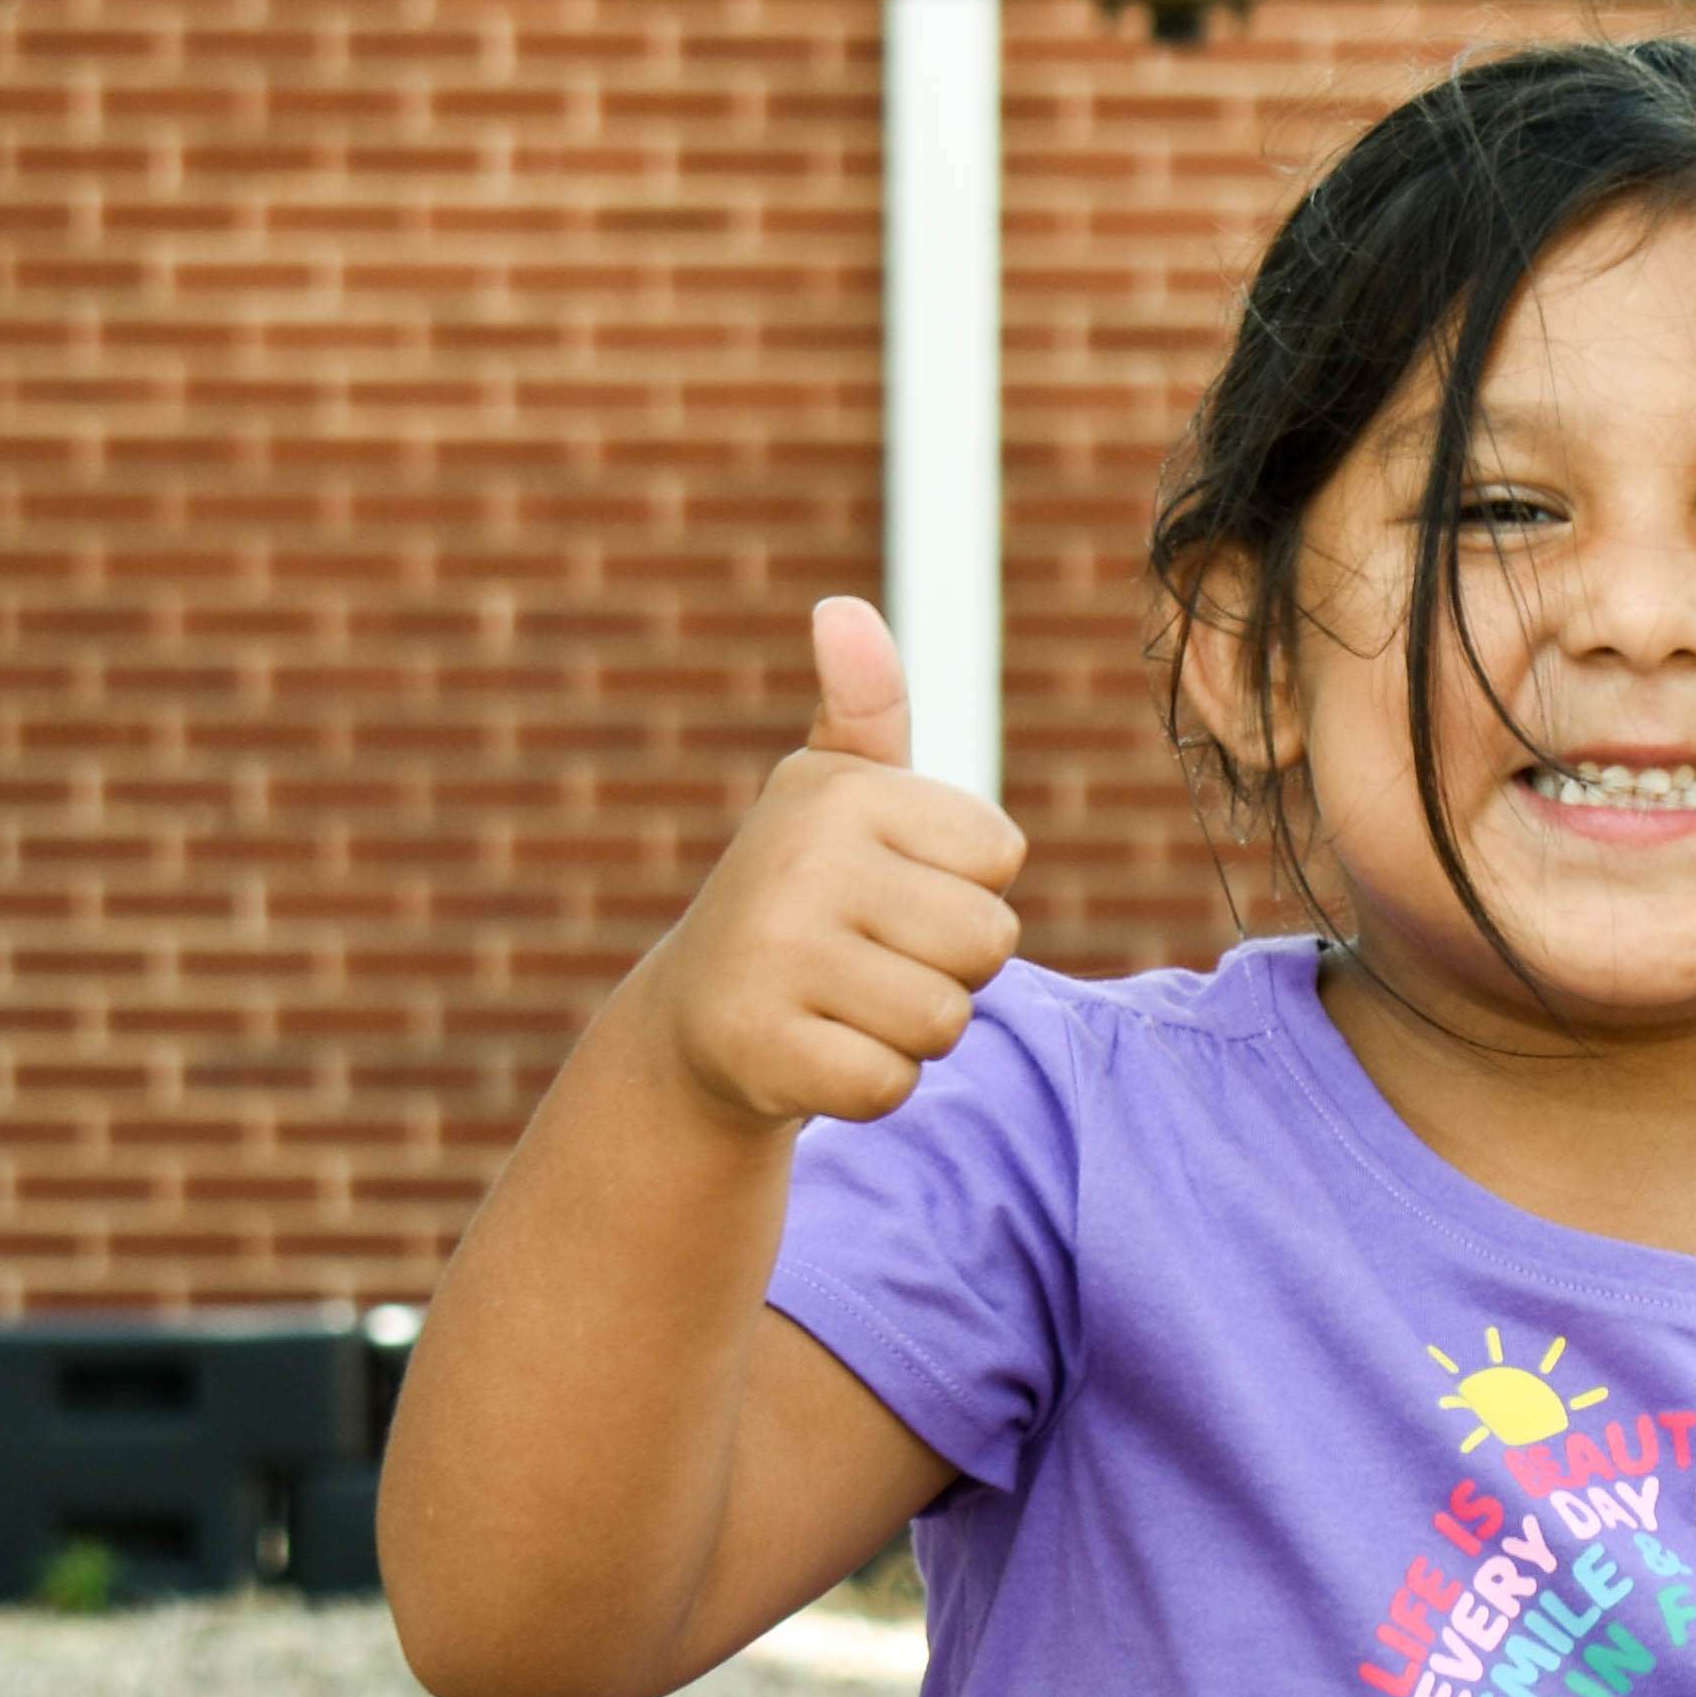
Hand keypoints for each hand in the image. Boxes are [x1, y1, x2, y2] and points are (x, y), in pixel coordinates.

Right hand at [622, 599, 1027, 1133]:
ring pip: (943, 1020)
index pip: (1000, 855)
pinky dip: (868, 1085)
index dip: (963, 888)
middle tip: (870, 958)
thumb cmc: (803, 895)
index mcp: (842, 794)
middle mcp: (801, 861)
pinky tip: (816, 1052)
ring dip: (911, 1031)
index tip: (889, 889)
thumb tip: (842, 611)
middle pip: (987, 942)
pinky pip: (890, 1084)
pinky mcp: (760, 1048)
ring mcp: (774, 955)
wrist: (695, 1017)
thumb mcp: (835, 794)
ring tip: (844, 1001)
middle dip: (949, 969)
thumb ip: (867, 707)